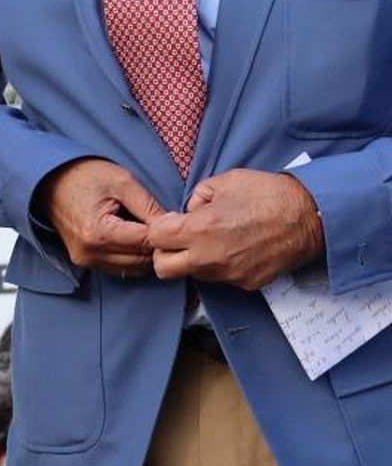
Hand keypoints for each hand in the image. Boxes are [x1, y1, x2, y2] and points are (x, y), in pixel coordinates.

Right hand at [36, 158, 165, 275]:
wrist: (48, 179)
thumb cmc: (82, 175)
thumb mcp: (122, 182)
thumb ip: (150, 207)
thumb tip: (174, 226)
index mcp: (99, 232)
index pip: (148, 244)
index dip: (165, 233)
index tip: (172, 220)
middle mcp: (91, 252)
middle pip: (143, 261)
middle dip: (157, 245)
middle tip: (162, 225)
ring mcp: (85, 260)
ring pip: (134, 269)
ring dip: (144, 254)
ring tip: (144, 229)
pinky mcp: (83, 261)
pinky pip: (119, 268)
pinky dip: (131, 257)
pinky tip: (131, 237)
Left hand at [147, 169, 324, 289]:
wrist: (311, 216)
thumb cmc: (267, 194)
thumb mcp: (224, 182)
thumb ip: (196, 198)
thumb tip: (187, 212)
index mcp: (200, 229)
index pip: (154, 238)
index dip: (159, 228)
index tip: (171, 222)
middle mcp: (210, 257)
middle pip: (164, 268)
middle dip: (165, 253)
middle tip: (180, 239)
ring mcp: (229, 274)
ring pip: (193, 275)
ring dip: (193, 260)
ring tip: (214, 240)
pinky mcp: (247, 283)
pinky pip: (221, 278)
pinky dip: (221, 266)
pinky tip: (236, 248)